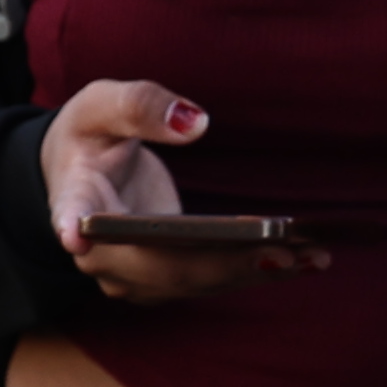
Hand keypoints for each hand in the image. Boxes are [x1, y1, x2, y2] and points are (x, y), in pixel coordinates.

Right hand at [45, 75, 328, 301]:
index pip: (74, 217)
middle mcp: (102, 254)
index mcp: (75, 200)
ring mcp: (134, 275)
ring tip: (311, 256)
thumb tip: (195, 122)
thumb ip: (140, 105)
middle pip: (161, 266)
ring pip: (194, 282)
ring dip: (253, 273)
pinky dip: (257, 271)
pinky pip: (213, 280)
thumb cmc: (90, 135)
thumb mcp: (102, 104)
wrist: (81, 174)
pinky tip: (305, 259)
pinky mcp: (166, 278)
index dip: (75, 228)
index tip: (78, 237)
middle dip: (223, 264)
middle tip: (281, 251)